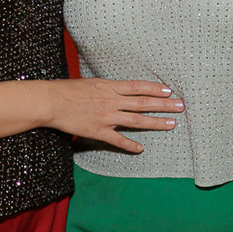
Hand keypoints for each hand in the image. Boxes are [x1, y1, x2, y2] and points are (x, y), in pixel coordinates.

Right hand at [48, 79, 183, 152]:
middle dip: (164, 104)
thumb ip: (106, 88)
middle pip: (143, 102)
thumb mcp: (90, 82)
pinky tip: (141, 148)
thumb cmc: (67, 90)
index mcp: (109, 87)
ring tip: (172, 124)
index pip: (138, 87)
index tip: (169, 90)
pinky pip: (117, 139)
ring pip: (136, 120)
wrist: (51, 101)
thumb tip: (119, 90)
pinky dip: (129, 144)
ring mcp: (106, 116)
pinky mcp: (98, 131)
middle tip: (181, 105)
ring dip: (156, 122)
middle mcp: (112, 101)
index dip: (155, 88)